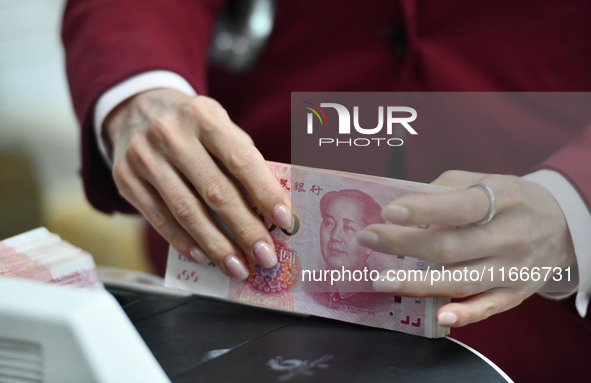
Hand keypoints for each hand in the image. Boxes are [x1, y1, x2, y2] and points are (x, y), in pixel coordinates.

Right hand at [104, 88, 291, 278]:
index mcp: (204, 116)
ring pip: (185, 211)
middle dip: (245, 229)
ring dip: (216, 245)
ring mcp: (144, 157)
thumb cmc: (190, 124)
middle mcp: (171, 135)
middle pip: (215, 190)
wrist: (134, 109)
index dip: (265, 192)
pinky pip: (158, 218)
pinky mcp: (126, 179)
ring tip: (238, 267)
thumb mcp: (217, 124)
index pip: (240, 159)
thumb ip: (242, 157)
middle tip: (265, 255)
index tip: (285, 220)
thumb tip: (270, 206)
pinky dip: (184, 242)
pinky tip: (205, 257)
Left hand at [357, 170, 575, 326]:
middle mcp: (510, 235)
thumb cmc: (508, 199)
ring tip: (380, 280)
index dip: (422, 210)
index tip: (388, 211)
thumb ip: (444, 189)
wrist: (562, 224)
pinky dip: (464, 313)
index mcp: (502, 199)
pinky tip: (438, 314)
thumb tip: (400, 203)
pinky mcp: (515, 292)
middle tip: (367, 239)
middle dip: (402, 244)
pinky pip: (488, 307)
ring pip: (461, 280)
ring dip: (416, 282)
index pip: (458, 207)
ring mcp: (513, 268)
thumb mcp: (484, 180)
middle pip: (450, 246)